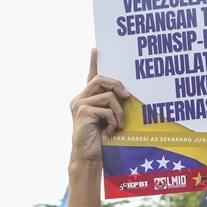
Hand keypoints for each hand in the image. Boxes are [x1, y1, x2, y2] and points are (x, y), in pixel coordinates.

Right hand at [69, 49, 129, 165]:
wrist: (88, 156)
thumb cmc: (100, 140)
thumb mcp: (107, 119)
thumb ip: (110, 106)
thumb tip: (125, 94)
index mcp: (86, 99)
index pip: (91, 77)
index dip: (93, 63)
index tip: (96, 50)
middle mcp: (80, 98)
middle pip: (101, 80)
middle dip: (117, 85)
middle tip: (127, 96)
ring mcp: (79, 104)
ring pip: (108, 96)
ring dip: (118, 111)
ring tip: (118, 125)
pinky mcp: (83, 111)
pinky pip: (107, 109)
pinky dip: (113, 121)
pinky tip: (110, 132)